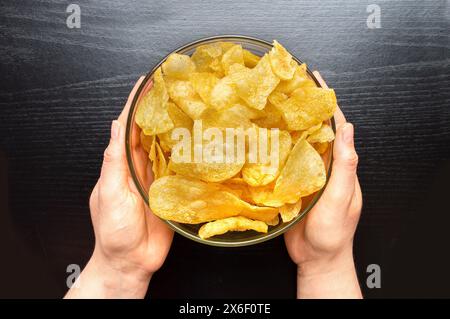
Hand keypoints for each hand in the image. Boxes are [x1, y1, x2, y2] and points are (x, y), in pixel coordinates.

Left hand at [65, 76, 172, 298]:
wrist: (131, 262)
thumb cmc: (114, 232)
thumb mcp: (108, 193)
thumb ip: (114, 161)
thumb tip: (116, 127)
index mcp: (122, 164)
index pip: (129, 125)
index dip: (137, 103)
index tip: (147, 82)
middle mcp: (141, 166)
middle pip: (151, 132)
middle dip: (161, 110)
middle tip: (177, 89)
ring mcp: (159, 178)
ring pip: (169, 147)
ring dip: (177, 128)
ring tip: (193, 109)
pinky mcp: (174, 192)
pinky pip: (183, 169)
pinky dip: (191, 154)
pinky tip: (202, 144)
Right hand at [284, 71, 361, 298]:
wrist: (317, 259)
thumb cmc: (332, 233)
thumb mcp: (341, 198)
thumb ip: (345, 165)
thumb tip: (348, 128)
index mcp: (340, 165)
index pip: (336, 125)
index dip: (327, 100)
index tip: (315, 79)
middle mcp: (323, 165)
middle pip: (315, 129)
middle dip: (303, 106)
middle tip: (286, 86)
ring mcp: (307, 175)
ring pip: (298, 143)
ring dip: (287, 124)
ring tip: (271, 105)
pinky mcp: (291, 185)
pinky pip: (284, 161)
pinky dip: (275, 147)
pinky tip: (262, 138)